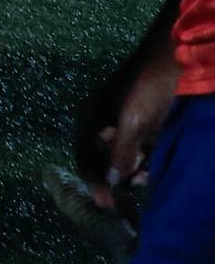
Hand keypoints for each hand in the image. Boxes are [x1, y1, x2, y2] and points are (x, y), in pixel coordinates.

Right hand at [93, 37, 181, 209]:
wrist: (180, 59)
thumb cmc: (150, 86)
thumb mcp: (133, 121)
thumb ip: (120, 152)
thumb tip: (112, 181)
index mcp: (91, 116)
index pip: (84, 156)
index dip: (93, 181)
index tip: (106, 204)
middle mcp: (104, 122)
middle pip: (102, 159)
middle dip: (114, 178)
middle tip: (128, 195)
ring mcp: (125, 125)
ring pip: (124, 159)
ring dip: (132, 173)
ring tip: (145, 181)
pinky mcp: (145, 127)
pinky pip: (140, 154)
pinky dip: (145, 166)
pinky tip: (152, 172)